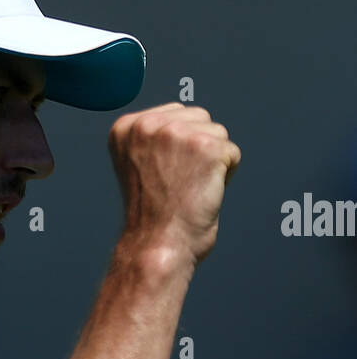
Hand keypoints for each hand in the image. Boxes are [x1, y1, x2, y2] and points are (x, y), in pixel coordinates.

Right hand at [108, 102, 240, 264]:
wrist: (156, 245)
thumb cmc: (151, 215)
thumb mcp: (139, 163)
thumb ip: (156, 138)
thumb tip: (190, 119)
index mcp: (126, 127)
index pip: (175, 114)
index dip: (178, 148)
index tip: (163, 175)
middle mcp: (148, 125)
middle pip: (198, 118)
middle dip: (197, 149)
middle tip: (179, 183)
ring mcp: (177, 133)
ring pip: (218, 134)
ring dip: (212, 162)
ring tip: (189, 188)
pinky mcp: (206, 147)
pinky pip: (232, 153)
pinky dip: (226, 176)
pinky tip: (203, 193)